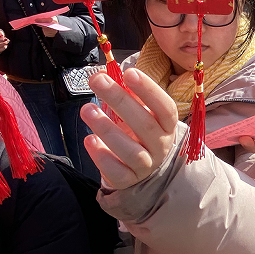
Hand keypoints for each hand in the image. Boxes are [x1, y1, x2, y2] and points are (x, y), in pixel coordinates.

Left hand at [80, 68, 177, 189]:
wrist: (141, 167)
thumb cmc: (138, 131)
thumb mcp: (140, 111)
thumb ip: (129, 94)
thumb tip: (108, 75)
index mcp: (167, 125)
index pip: (165, 107)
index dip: (149, 90)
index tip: (129, 73)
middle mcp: (160, 146)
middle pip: (145, 125)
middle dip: (120, 100)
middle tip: (98, 81)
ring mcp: (146, 165)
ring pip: (131, 151)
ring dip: (107, 129)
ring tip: (87, 109)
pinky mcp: (128, 180)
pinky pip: (117, 172)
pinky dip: (102, 157)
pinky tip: (89, 139)